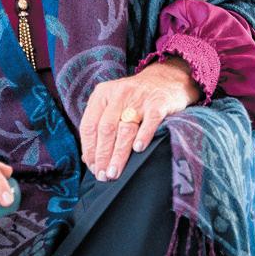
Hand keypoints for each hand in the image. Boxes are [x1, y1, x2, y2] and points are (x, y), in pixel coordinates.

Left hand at [79, 58, 200, 182]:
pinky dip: (143, 135)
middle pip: (106, 129)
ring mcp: (139, 97)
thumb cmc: (135, 99)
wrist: (166, 79)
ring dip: (119, 153)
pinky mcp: (158, 102)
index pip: (89, 125)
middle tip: (103, 176)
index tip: (92, 168)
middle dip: (102, 155)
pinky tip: (138, 149)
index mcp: (102, 94)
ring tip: (114, 172)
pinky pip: (150, 120)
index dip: (89, 149)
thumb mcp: (113, 105)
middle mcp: (118, 93)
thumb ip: (100, 127)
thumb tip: (88, 159)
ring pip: (125, 128)